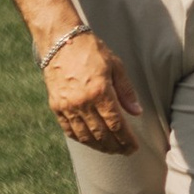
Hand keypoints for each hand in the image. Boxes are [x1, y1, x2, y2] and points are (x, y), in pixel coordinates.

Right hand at [45, 27, 141, 152]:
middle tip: (125, 152)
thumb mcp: (116, 66)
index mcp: (100, 91)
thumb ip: (126, 91)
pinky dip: (82, 139)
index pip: (116, 124)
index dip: (126, 139)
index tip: (134, 147)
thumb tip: (136, 112)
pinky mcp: (56, 107)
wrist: (61, 42)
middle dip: (116, 146)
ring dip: (100, 147)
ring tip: (111, 149)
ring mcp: (67, 106)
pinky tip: (91, 141)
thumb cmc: (92, 51)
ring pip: (85, 136)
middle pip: (102, 134)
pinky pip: (70, 130)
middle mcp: (83, 102)